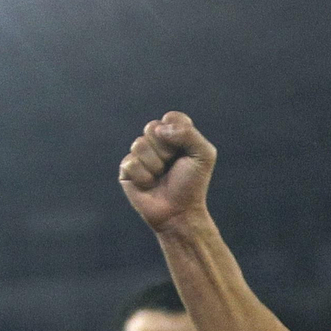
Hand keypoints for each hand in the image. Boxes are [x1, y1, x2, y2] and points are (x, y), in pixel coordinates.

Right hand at [119, 112, 216, 232]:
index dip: (178, 134)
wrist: (179, 212)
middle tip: (172, 166)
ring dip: (155, 165)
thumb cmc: (192, 185)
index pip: (171, 117)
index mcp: (174, 135)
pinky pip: (131, 163)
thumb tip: (160, 130)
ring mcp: (140, 155)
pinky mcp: (127, 170)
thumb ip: (188, 133)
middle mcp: (155, 142)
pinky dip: (144, 177)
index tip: (185, 152)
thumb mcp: (203, 155)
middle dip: (165, 150)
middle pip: (152, 127)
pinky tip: (149, 185)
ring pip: (139, 144)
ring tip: (161, 177)